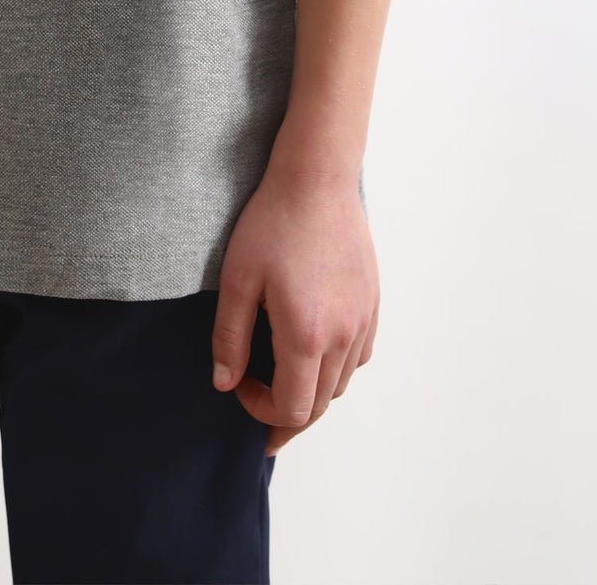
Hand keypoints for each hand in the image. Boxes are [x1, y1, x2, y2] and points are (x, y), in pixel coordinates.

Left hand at [208, 163, 379, 457]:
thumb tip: (224, 384)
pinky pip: (359, 355)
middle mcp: (343, 335)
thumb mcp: (237, 280)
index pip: (293, 407)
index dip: (262, 411)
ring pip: (342, 383)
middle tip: (263, 418)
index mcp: (307, 335)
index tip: (240, 388)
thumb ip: (229, 338)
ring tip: (285, 384)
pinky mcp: (372, 301)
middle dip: (289, 416)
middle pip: (321, 404)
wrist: (317, 178)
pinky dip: (337, 369)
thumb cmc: (272, 223)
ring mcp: (363, 319)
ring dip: (313, 393)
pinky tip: (316, 354)